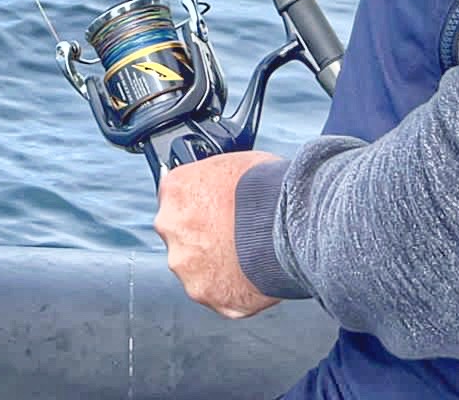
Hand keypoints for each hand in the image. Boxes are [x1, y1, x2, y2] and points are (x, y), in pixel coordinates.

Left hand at [153, 150, 282, 318]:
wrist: (287, 224)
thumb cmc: (267, 189)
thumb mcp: (234, 164)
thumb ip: (215, 181)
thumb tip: (222, 187)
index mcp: (176, 188)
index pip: (176, 199)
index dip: (200, 206)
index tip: (216, 212)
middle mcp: (171, 226)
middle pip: (182, 235)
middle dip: (204, 237)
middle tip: (235, 236)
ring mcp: (185, 262)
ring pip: (196, 267)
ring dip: (216, 266)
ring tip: (249, 258)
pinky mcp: (205, 292)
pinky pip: (217, 293)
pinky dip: (233, 290)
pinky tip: (253, 277)